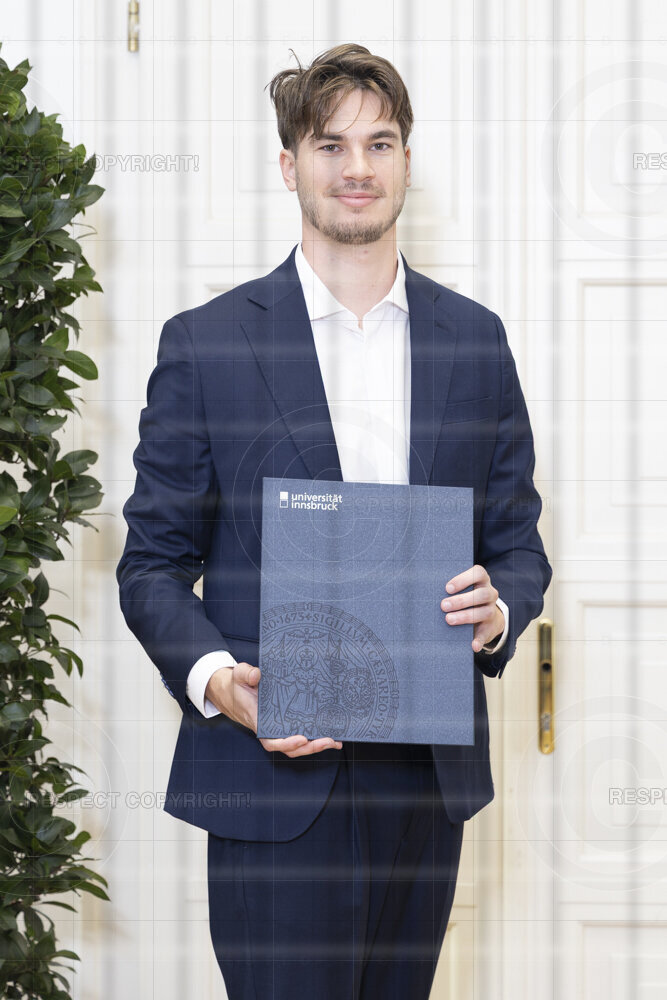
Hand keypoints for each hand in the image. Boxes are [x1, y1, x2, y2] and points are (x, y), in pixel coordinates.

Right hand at [204, 663, 342, 756]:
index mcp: (258, 722)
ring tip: (335, 741)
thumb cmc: (237, 685)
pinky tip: (332, 734)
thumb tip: (256, 674)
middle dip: (310, 747)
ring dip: (316, 745)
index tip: (301, 739)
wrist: (234, 691)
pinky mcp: (288, 722)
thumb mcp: (239, 676)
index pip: (271, 740)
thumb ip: (246, 674)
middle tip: (328, 740)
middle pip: (290, 747)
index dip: (286, 743)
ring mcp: (280, 728)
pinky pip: (302, 733)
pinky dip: (316, 736)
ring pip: (299, 744)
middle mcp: (270, 729)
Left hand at [441, 564, 504, 652]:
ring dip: (466, 616)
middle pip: (482, 594)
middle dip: (462, 600)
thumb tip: (426, 588)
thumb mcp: (461, 589)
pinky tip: (473, 645)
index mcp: (482, 580)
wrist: (486, 618)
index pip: (478, 573)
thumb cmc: (464, 597)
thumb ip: (450, 588)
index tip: (447, 588)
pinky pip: (486, 634)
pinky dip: (479, 640)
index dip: (463, 579)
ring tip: (448, 619)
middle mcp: (490, 593)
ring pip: (484, 612)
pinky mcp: (489, 628)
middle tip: (443, 606)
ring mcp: (491, 611)